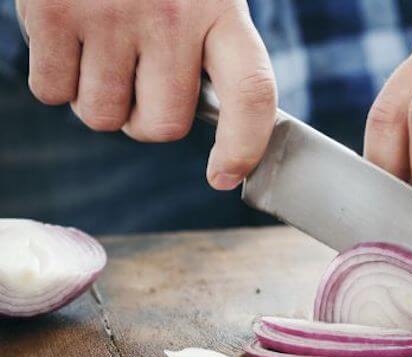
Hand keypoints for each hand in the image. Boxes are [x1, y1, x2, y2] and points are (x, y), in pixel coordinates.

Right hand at [17, 0, 275, 190]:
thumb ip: (212, 49)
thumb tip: (202, 121)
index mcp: (221, 9)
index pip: (251, 92)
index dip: (244, 145)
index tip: (224, 176)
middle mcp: (173, 14)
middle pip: (163, 124)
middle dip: (144, 118)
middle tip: (135, 79)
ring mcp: (110, 13)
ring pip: (102, 117)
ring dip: (97, 100)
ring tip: (99, 50)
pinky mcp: (53, 11)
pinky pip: (52, 92)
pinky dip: (55, 79)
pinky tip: (65, 36)